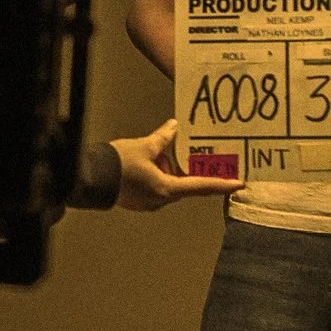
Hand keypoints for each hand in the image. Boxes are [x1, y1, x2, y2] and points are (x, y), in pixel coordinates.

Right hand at [113, 119, 239, 211]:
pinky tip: (151, 161)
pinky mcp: (140, 201)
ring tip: (160, 152)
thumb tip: (175, 127)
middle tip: (199, 156)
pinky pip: (158, 187)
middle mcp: (161, 200)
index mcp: (166, 189)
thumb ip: (163, 138)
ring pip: (170, 185)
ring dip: (170, 170)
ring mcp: (150, 202)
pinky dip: (160, 175)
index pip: (202, 187)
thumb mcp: (144, 146)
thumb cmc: (117, 165)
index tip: (239, 183)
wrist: (91, 179)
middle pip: (185, 185)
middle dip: (189, 170)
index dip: (223, 184)